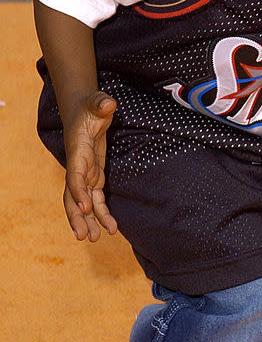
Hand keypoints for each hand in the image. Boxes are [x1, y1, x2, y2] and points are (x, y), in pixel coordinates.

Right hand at [63, 91, 117, 240]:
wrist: (85, 111)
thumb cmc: (91, 107)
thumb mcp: (97, 103)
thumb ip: (101, 103)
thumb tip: (108, 103)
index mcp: (77, 152)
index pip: (75, 175)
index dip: (78, 190)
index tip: (86, 206)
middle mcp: (78, 166)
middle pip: (72, 196)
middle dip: (77, 216)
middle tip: (84, 236)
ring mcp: (85, 173)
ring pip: (82, 202)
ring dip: (88, 221)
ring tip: (96, 239)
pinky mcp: (94, 176)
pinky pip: (96, 199)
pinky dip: (101, 213)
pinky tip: (110, 228)